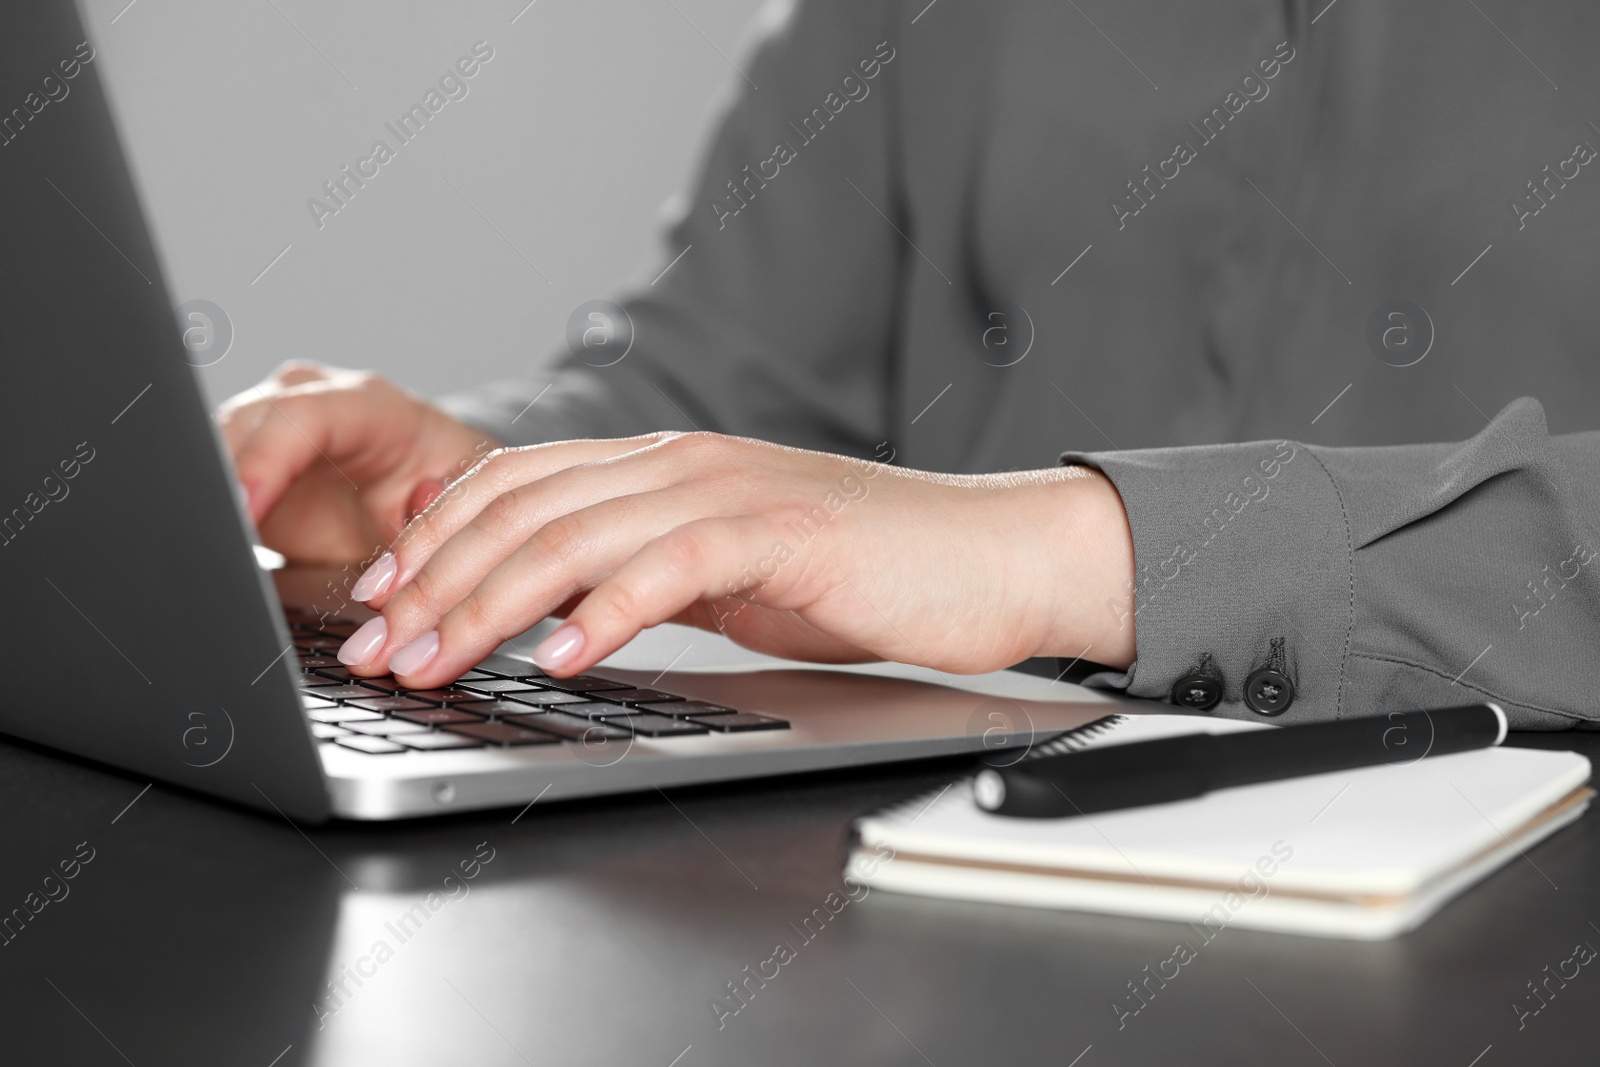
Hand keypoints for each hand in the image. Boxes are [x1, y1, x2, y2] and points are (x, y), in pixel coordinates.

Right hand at [217, 362, 498, 562]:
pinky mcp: (240, 453)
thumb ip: (424, 528)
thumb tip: (402, 545)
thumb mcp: (452, 511)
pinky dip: (210, 512)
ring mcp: (267, 420)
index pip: (301, 416)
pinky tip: (218, 546)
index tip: (244, 510)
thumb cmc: (443, 490)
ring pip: (214, 451)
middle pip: (241, 429)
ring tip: (220, 551)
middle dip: (225, 488)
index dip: (265, 461)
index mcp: (368, 404)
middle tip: (221, 548)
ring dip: (213, 503)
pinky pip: (209, 476)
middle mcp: (308, 398)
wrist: (428, 481)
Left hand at [333, 432, 1136, 687]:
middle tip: (379, 647)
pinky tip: (561, 657)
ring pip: (576, 534)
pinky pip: (670, 566)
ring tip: (435, 660)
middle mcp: (683, 463)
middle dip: (435, 581)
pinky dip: (605, 611)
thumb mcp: (729, 574)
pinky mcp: (781, 532)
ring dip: (491, 603)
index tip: (380, 602)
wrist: (987, 558)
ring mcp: (730, 490)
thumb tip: (562, 611)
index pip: (519, 483)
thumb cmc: (863, 575)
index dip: (437, 539)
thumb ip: (645, 573)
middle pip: (525, 507)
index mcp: (664, 467)